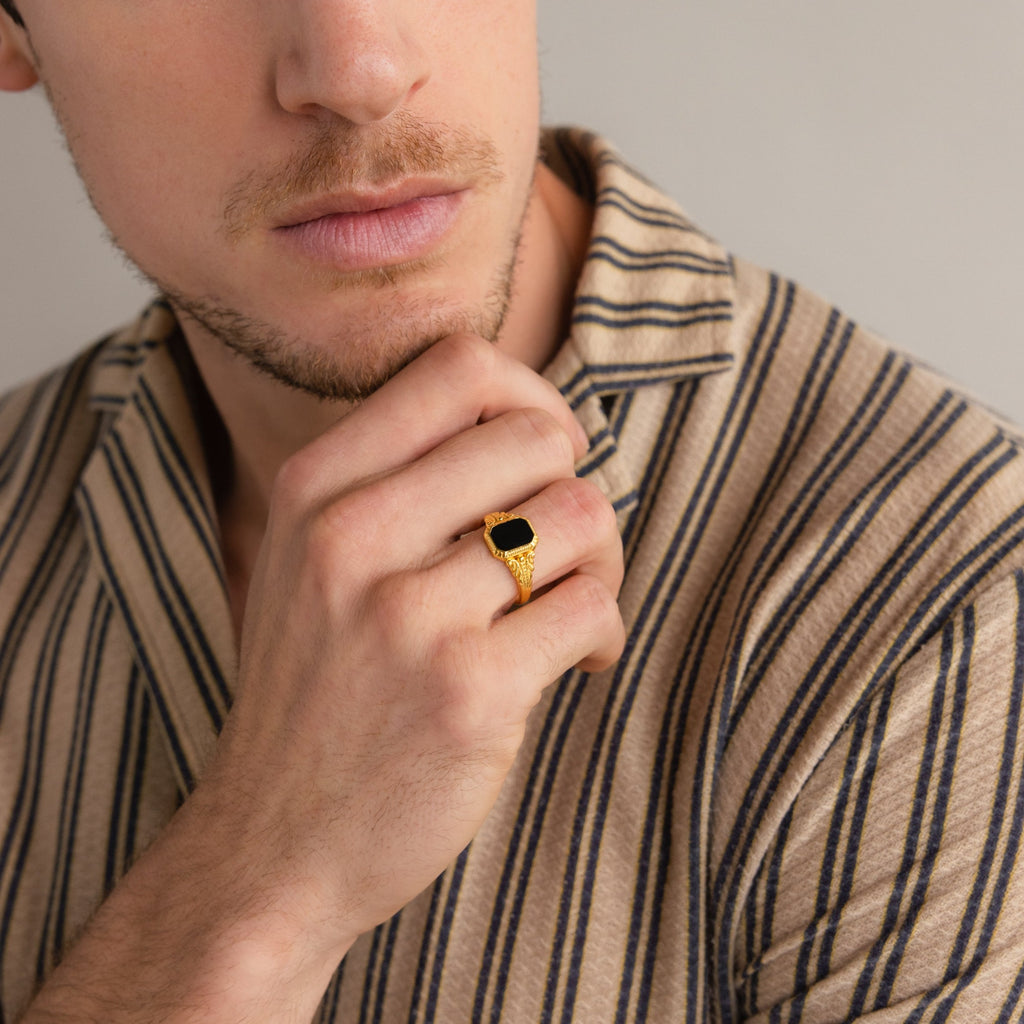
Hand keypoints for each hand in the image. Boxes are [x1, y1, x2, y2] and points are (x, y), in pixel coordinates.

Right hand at [197, 333, 625, 965]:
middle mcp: (353, 535)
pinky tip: (575, 665)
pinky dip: (604, 631)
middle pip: (536, 438)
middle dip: (574, 487)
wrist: (270, 845)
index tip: (542, 459)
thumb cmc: (315, 692)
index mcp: (316, 487)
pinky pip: (593, 607)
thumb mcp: (311, 560)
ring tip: (570, 608)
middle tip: (564, 549)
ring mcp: (409, 614)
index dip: (531, 399)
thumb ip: (399, 483)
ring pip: (579, 515)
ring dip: (602, 561)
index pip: (460, 367)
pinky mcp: (469, 691)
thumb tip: (537, 430)